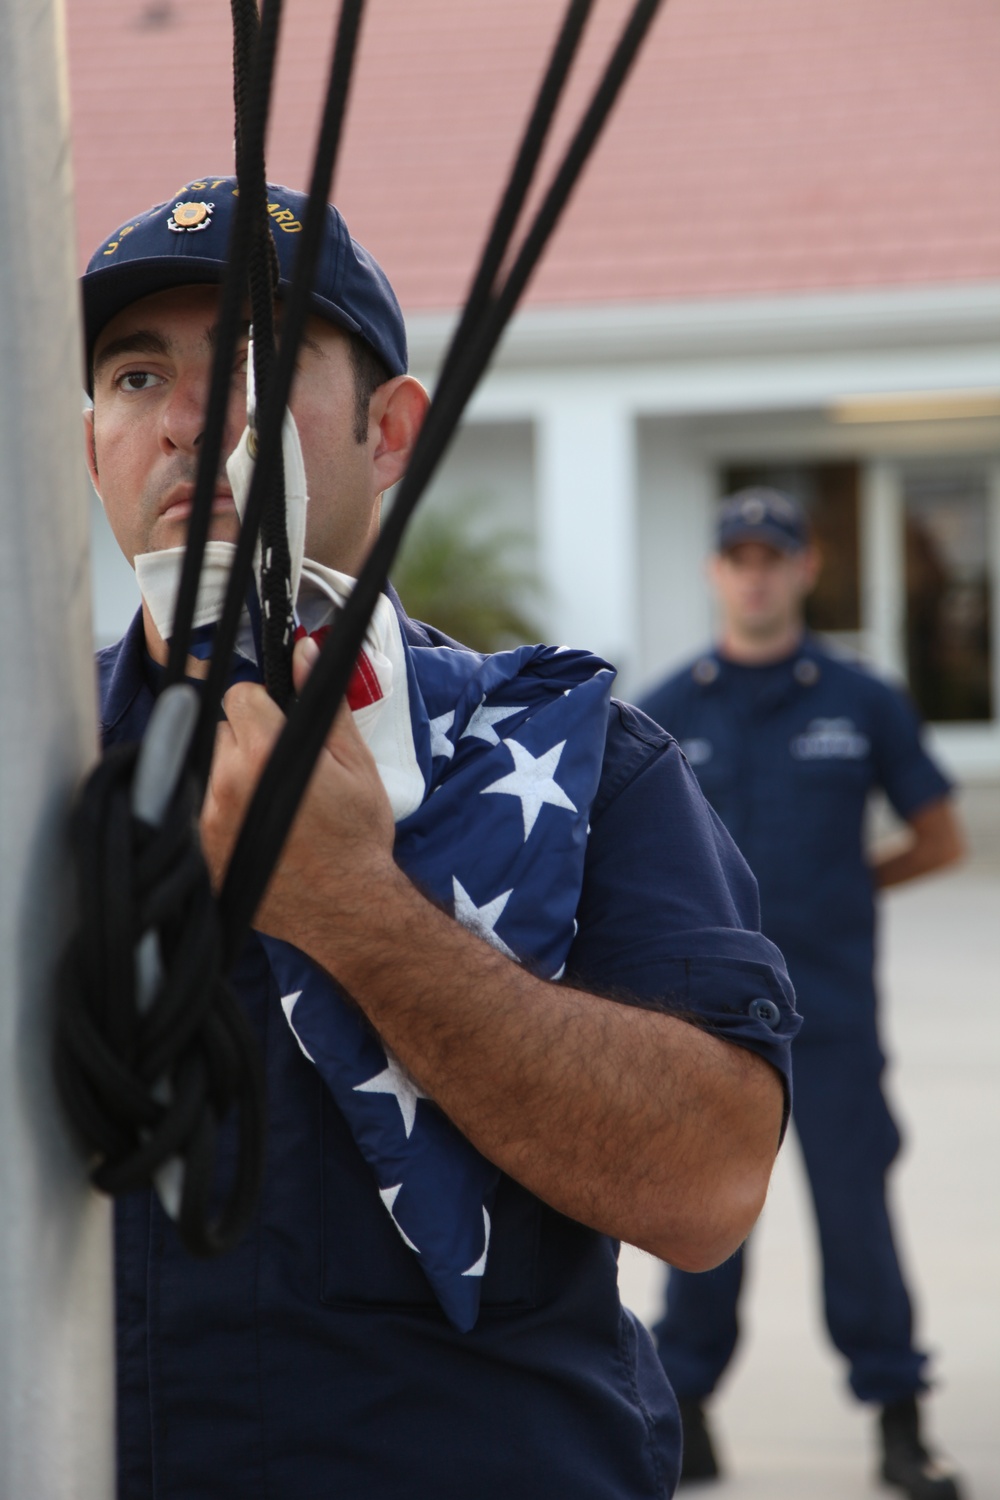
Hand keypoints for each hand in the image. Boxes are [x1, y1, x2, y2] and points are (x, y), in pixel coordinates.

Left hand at [200, 635, 396, 944]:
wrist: (349, 909)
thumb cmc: (358, 837)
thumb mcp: (354, 763)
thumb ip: (321, 702)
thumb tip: (305, 652)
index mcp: (264, 752)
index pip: (238, 696)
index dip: (264, 707)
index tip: (280, 727)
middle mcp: (227, 784)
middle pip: (219, 731)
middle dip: (246, 741)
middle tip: (280, 770)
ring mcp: (208, 822)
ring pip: (208, 770)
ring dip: (231, 777)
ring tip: (268, 804)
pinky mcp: (202, 852)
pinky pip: (201, 811)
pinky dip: (222, 814)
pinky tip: (255, 829)